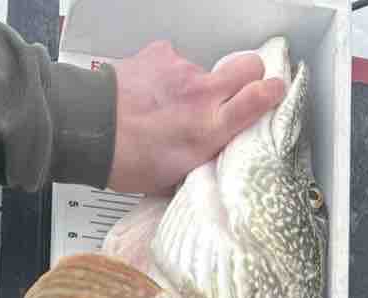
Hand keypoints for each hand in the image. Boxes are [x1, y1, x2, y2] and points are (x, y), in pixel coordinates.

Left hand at [108, 42, 285, 195]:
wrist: (92, 131)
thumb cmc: (128, 161)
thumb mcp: (174, 175)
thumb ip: (201, 156)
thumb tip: (212, 150)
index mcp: (210, 130)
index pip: (260, 98)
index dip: (272, 93)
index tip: (274, 92)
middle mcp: (203, 95)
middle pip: (249, 65)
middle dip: (250, 74)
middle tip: (237, 90)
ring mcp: (184, 71)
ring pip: (206, 70)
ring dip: (196, 85)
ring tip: (169, 105)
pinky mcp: (163, 54)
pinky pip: (176, 62)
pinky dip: (168, 75)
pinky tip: (152, 92)